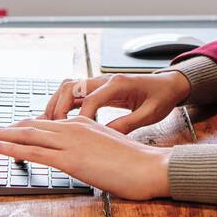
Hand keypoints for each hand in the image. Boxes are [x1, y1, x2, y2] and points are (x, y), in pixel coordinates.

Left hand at [0, 116, 172, 199]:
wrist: (151, 166)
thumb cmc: (134, 161)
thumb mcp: (107, 145)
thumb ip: (89, 144)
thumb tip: (78, 152)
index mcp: (81, 123)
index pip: (44, 124)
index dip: (22, 127)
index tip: (4, 130)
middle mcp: (72, 127)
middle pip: (30, 126)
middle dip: (5, 128)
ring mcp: (70, 142)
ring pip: (27, 136)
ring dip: (1, 135)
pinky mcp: (70, 159)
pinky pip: (34, 152)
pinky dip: (11, 148)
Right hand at [42, 72, 191, 133]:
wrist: (167, 84)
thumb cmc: (160, 97)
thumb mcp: (150, 114)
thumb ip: (128, 124)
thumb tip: (107, 136)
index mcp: (118, 84)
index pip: (91, 99)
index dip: (81, 118)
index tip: (76, 135)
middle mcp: (104, 80)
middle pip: (71, 87)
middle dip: (59, 108)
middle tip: (54, 129)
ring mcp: (99, 82)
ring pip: (67, 87)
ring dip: (56, 104)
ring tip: (48, 124)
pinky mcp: (97, 88)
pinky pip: (73, 93)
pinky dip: (62, 104)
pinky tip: (57, 120)